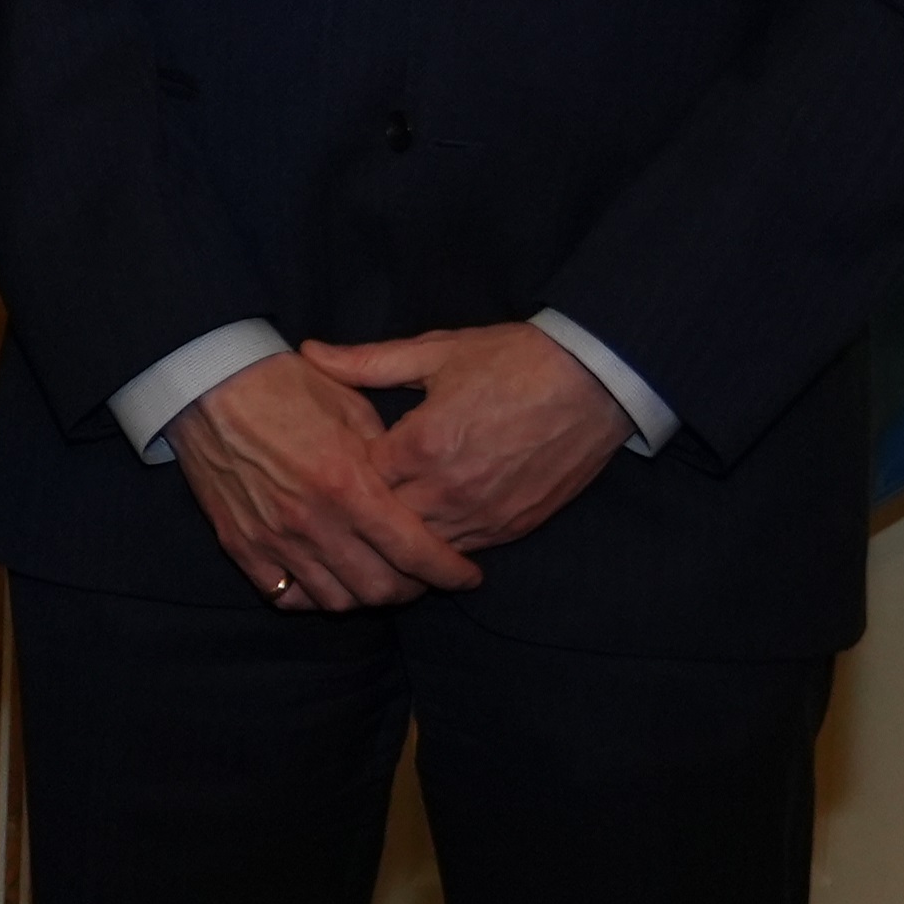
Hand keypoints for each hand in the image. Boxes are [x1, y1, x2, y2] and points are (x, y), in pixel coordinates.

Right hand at [168, 351, 485, 612]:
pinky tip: (328, 578)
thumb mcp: (351, 406)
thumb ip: (388, 457)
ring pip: (337, 601)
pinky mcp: (241, 545)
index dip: (451, 572)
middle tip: (422, 575)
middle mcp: (313, 521)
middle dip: (413, 589)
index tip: (468, 575)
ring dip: (366, 596)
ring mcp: (274, 539)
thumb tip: (417, 489)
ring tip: (378, 577)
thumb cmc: (284, 384)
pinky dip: (314, 596)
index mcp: (348, 484)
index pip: (415, 551)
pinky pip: (287, 597)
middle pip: (380, 589)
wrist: (207, 382)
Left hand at [308, 323, 632, 554]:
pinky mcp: (512, 528)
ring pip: (421, 550)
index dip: (338, 477)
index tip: (324, 469)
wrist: (595, 381)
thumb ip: (367, 362)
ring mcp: (482, 514)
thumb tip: (309, 351)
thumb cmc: (512, 359)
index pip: (357, 481)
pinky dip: (438, 548)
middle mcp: (448, 488)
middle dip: (361, 518)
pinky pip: (461, 552)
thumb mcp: (436, 352)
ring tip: (372, 536)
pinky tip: (421, 540)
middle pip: (383, 525)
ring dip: (398, 542)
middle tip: (339, 513)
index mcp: (421, 443)